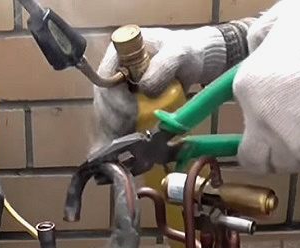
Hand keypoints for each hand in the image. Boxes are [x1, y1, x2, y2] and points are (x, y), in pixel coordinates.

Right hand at [93, 25, 246, 147]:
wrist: (196, 62)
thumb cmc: (187, 52)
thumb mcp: (179, 53)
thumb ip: (163, 66)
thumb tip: (144, 88)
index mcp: (121, 50)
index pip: (106, 77)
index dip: (114, 97)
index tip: (130, 112)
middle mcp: (114, 69)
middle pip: (103, 98)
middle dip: (114, 118)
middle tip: (129, 134)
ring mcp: (118, 88)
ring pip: (107, 112)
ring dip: (115, 129)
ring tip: (128, 142)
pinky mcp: (125, 103)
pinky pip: (117, 120)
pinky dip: (121, 133)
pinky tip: (127, 144)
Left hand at [234, 0, 299, 172]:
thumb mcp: (286, 17)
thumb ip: (264, 38)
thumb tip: (259, 49)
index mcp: (248, 87)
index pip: (238, 120)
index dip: (255, 122)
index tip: (266, 117)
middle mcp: (263, 122)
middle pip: (257, 160)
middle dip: (265, 154)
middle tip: (279, 140)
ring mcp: (293, 142)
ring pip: (289, 161)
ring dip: (296, 150)